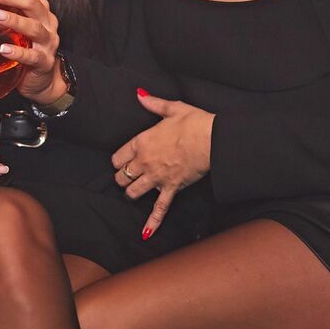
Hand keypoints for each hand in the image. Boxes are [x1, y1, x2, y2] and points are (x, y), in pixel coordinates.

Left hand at [0, 0, 61, 101]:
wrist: (41, 78)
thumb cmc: (26, 45)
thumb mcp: (13, 19)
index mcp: (38, 6)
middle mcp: (46, 20)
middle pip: (28, 1)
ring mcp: (47, 41)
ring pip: (33, 27)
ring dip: (13, 19)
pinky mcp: (44, 62)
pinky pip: (32, 56)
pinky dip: (18, 51)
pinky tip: (4, 48)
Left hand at [113, 90, 213, 238]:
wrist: (211, 139)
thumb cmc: (192, 122)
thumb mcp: (171, 108)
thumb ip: (152, 103)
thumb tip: (139, 94)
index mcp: (141, 142)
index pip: (118, 157)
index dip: (118, 160)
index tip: (121, 160)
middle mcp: (145, 162)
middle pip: (122, 176)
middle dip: (122, 177)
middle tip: (127, 176)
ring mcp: (157, 177)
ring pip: (134, 192)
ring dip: (131, 193)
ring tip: (133, 192)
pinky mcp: (172, 188)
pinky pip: (160, 209)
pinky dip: (152, 222)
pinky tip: (145, 234)